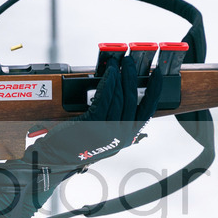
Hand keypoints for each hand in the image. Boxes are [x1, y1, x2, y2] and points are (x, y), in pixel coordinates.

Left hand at [24, 54, 160, 165]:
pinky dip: (108, 83)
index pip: (148, 110)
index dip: (155, 90)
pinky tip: (109, 73)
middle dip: (133, 76)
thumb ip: (119, 124)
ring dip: (120, 76)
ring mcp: (108, 131)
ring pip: (120, 97)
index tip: (158, 74)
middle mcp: (121, 135)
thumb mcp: (106, 138)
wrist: (58, 156)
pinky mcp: (93, 124)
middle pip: (133, 99)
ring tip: (118, 63)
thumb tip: (129, 101)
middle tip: (131, 61)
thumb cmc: (80, 144)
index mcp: (127, 137)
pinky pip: (105, 98)